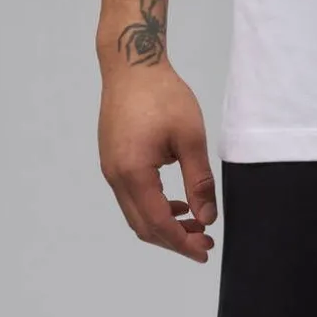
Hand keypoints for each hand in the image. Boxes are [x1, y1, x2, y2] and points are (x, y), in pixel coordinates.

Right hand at [98, 64, 217, 264]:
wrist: (131, 65)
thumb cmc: (163, 95)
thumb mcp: (190, 137)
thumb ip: (198, 181)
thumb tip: (206, 218)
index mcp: (133, 173)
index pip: (158, 223)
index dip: (182, 242)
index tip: (205, 251)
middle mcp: (115, 176)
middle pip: (142, 225)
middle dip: (173, 239)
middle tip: (203, 242)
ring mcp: (109, 168)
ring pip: (134, 213)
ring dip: (162, 224)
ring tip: (194, 222)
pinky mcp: (111, 159)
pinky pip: (130, 196)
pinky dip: (152, 206)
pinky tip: (175, 200)